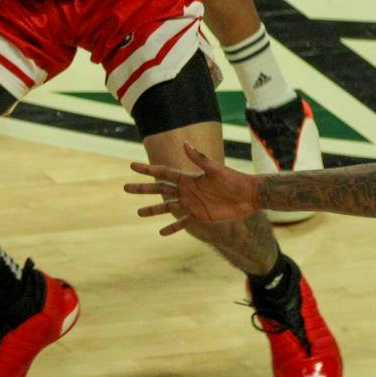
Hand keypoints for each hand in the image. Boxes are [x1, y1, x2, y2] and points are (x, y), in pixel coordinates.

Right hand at [124, 145, 258, 233]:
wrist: (249, 195)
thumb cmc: (234, 180)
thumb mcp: (216, 169)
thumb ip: (200, 158)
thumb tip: (185, 144)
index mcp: (188, 178)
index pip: (163, 173)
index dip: (147, 170)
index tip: (132, 167)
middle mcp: (187, 191)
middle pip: (159, 189)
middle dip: (143, 189)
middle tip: (125, 188)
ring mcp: (191, 204)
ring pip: (167, 207)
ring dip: (153, 209)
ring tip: (138, 212)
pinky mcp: (199, 216)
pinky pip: (182, 222)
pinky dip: (172, 227)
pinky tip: (161, 232)